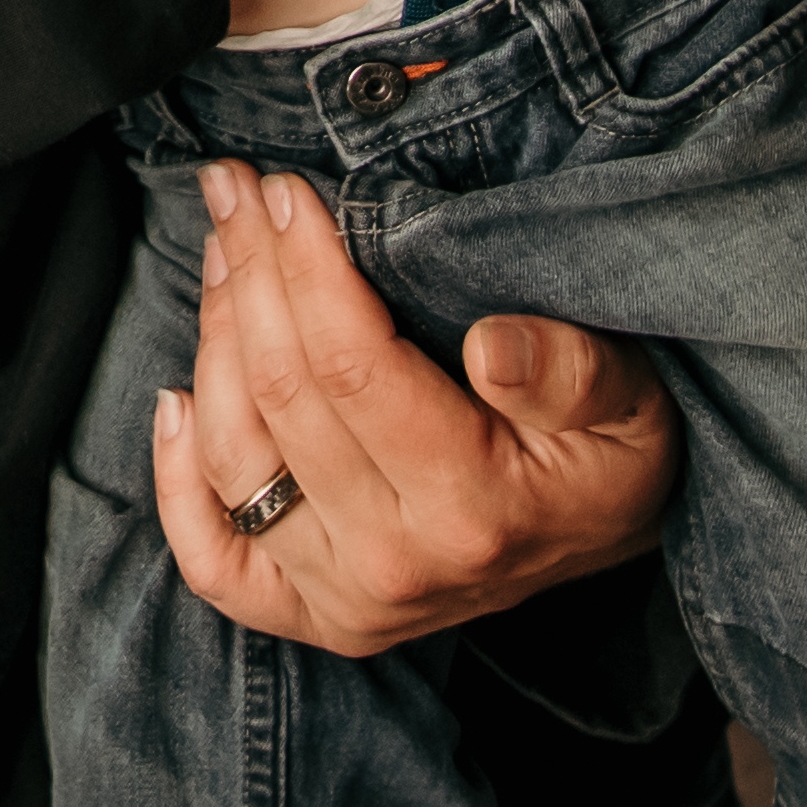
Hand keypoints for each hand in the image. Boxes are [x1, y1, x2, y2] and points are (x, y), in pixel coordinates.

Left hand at [150, 159, 675, 653]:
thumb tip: (494, 343)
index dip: (305, 269)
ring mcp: (346, 601)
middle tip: (235, 189)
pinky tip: (174, 399)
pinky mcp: (313, 616)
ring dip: (212, 337)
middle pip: (281, 395)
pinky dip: (179, 479)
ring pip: (234, 455)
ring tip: (222, 250)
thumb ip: (573, 372)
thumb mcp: (632, 402)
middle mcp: (396, 566)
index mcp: (474, 511)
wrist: (600, 539)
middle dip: (250, 273)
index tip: (287, 192)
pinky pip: (214, 559)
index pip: (351, 369)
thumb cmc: (607, 451)